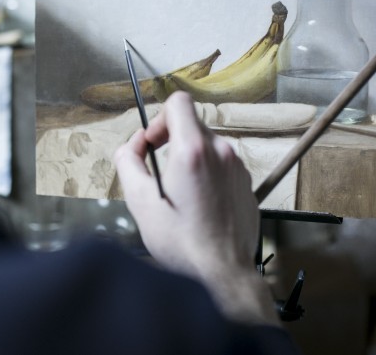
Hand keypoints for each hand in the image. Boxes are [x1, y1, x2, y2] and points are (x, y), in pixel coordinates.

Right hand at [114, 91, 278, 324]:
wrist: (221, 273)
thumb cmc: (182, 242)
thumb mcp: (139, 201)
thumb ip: (128, 162)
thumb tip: (131, 147)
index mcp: (193, 151)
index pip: (179, 102)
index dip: (159, 118)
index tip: (153, 144)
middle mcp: (221, 152)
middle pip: (192, 125)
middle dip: (171, 142)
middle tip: (160, 173)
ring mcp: (238, 167)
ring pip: (207, 146)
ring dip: (189, 159)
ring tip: (179, 193)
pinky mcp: (246, 183)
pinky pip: (222, 165)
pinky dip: (207, 174)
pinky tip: (198, 203)